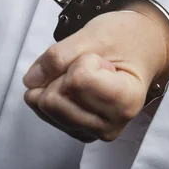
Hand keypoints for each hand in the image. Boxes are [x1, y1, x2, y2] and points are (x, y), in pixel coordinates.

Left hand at [23, 10, 168, 142]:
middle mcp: (111, 125)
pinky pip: (46, 114)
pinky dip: (53, 92)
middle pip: (54, 99)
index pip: (76, 81)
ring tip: (85, 75)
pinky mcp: (80, 132)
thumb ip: (59, 55)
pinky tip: (76, 86)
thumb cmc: (123, 39)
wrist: (139, 48)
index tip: (102, 58)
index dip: (81, 60)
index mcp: (126, 101)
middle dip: (62, 74)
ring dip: (56, 83)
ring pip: (46, 108)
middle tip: (89, 65)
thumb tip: (30, 80)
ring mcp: (94, 132)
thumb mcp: (93, 35)